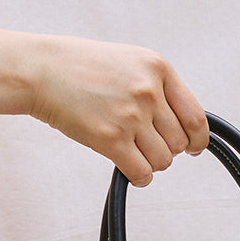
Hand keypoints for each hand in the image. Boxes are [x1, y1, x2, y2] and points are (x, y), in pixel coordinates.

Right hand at [24, 36, 208, 185]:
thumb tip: (183, 127)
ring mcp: (130, 116)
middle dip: (165, 150)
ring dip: (149, 163)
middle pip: (178, 144)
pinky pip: (142, 173)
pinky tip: (128, 167)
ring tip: (130, 150)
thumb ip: (158, 89)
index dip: (197, 140)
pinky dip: (139, 177)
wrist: (42, 70)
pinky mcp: (111, 139)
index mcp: (158, 68)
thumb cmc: (83, 69)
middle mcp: (148, 91)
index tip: (194, 148)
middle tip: (144, 144)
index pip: (195, 117)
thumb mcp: (130, 63)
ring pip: (162, 161)